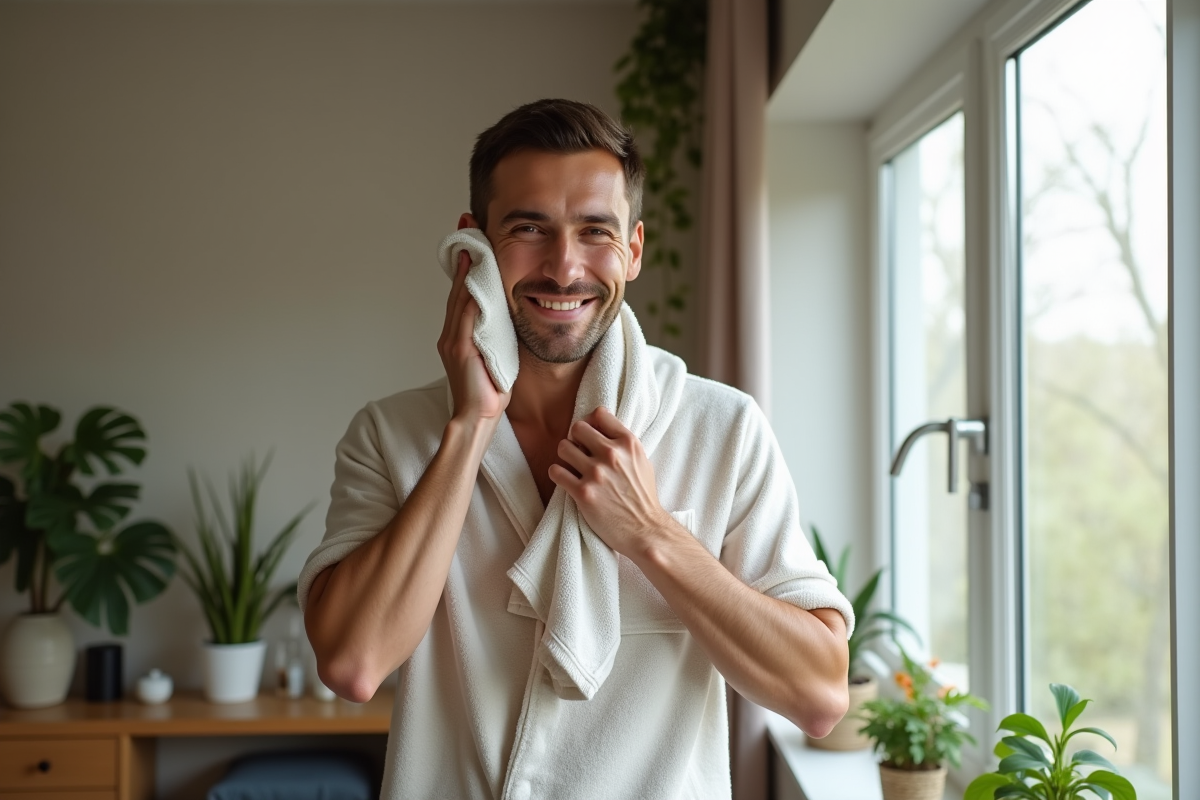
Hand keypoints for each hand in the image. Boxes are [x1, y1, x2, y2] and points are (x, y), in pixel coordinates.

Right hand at [438, 250, 510, 424]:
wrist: (477, 417)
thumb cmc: (489, 390)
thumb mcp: (495, 353)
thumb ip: (495, 332)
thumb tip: (506, 313)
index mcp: (459, 334)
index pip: (462, 292)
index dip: (466, 265)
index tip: (472, 240)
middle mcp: (451, 333)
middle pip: (457, 288)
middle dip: (463, 257)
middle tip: (467, 228)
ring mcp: (453, 340)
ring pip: (459, 297)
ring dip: (465, 269)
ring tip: (471, 243)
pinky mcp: (459, 348)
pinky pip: (465, 316)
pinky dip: (470, 295)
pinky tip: (475, 277)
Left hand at [549, 407, 677, 556]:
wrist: (644, 529)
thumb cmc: (643, 496)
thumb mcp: (641, 461)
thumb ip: (622, 443)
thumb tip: (600, 425)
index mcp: (628, 443)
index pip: (599, 414)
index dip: (592, 423)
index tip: (591, 434)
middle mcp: (611, 455)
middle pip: (577, 428)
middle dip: (576, 438)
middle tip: (579, 451)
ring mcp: (596, 474)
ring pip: (563, 447)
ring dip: (565, 456)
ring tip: (572, 466)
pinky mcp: (583, 493)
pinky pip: (556, 472)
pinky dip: (558, 474)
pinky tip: (566, 479)